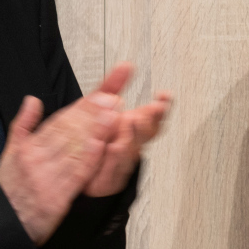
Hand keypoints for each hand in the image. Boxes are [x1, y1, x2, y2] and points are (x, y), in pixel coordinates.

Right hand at [0, 86, 117, 246]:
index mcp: (29, 147)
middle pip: (70, 132)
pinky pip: (75, 176)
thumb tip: (32, 101)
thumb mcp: (9, 154)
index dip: (83, 106)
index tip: (102, 93)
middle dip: (94, 113)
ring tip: (113, 114)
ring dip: (96, 131)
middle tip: (113, 97)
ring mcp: (47, 178)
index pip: (60, 121)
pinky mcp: (55, 198)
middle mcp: (38, 159)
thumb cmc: (10, 188)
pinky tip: (101, 146)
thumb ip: (24, 126)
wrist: (3, 224)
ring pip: (75, 149)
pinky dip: (88, 160)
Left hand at [81, 63, 171, 197]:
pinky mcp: (108, 180)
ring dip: (133, 136)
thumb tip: (125, 66)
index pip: (152, 116)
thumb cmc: (95, 144)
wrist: (84, 182)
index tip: (164, 95)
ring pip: (131, 150)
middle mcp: (130, 145)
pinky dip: (112, 158)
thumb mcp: (101, 110)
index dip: (160, 105)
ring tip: (131, 122)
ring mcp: (120, 163)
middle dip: (150, 119)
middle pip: (146, 133)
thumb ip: (112, 87)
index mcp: (131, 128)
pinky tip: (111, 145)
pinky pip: (112, 169)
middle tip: (154, 107)